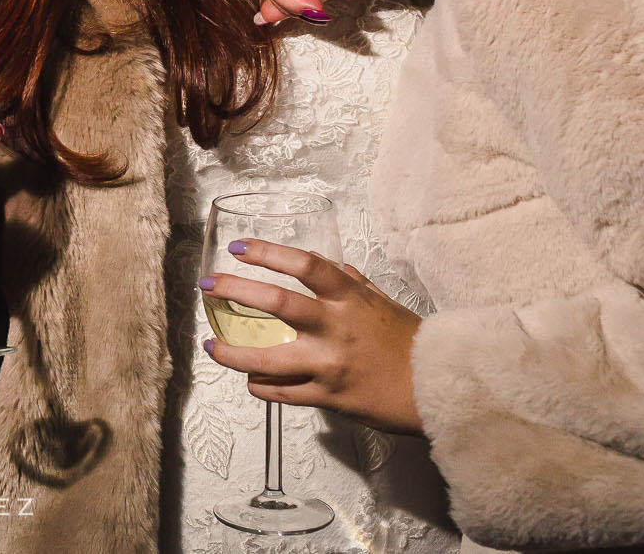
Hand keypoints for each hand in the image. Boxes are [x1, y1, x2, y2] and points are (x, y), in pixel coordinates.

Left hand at [199, 239, 424, 434]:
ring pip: (268, 358)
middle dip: (237, 290)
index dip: (269, 252)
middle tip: (208, 285)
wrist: (435, 388)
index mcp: (350, 299)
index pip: (305, 266)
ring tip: (211, 346)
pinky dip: (261, 386)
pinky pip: (284, 392)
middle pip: (277, 303)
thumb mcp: (382, 302)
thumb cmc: (409, 342)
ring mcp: (329, 364)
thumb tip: (321, 261)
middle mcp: (336, 327)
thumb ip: (350, 282)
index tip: (239, 248)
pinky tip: (249, 380)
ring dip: (233, 353)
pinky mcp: (328, 396)